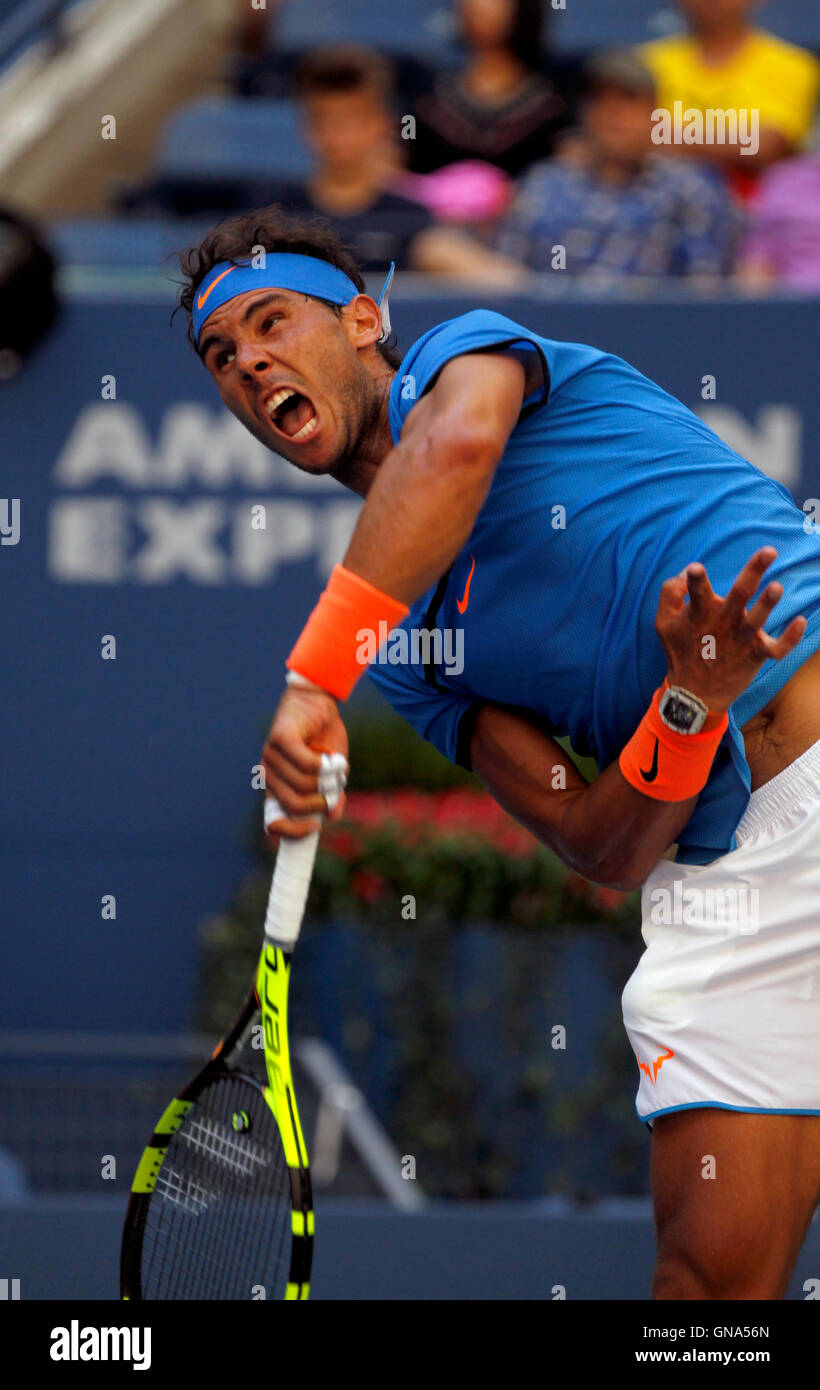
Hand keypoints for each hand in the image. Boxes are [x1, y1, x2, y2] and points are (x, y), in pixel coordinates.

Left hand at [262, 685, 348, 838]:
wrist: (318, 702)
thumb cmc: (323, 738)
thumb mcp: (331, 774)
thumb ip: (331, 795)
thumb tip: (332, 816)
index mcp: (277, 787)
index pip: (272, 822)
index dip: (292, 832)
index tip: (315, 827)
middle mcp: (269, 774)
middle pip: (294, 805)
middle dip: (320, 802)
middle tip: (334, 789)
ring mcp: (271, 756)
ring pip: (303, 785)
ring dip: (329, 780)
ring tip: (337, 767)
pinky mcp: (281, 739)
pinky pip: (306, 764)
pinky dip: (326, 765)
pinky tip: (335, 759)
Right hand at [655, 546, 806, 712]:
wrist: (695, 694)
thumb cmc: (680, 652)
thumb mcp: (663, 623)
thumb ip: (670, 594)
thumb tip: (686, 572)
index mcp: (700, 612)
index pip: (697, 591)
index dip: (695, 580)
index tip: (695, 568)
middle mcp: (723, 622)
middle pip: (740, 593)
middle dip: (754, 570)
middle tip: (769, 551)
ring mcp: (741, 639)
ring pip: (757, 619)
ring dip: (768, 603)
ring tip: (777, 587)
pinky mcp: (756, 654)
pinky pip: (777, 648)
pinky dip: (791, 637)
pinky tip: (801, 621)